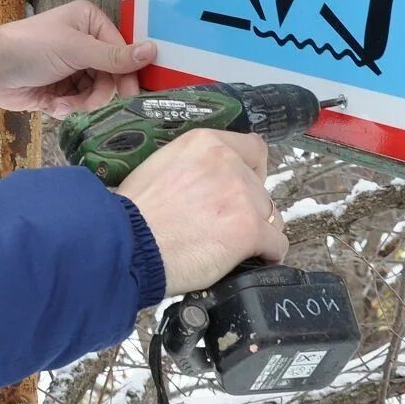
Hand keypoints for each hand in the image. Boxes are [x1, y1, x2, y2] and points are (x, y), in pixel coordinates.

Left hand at [0, 0, 156, 115]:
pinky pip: (80, 102)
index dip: (126, 74)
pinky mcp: (63, 87)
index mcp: (90, 22)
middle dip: (98, 93)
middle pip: (112, 75)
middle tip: (88, 104)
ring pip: (97, 92)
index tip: (129, 94)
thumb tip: (153, 50)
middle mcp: (86, 42)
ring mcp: (74, 66)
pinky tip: (52, 104)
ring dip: (81, 103)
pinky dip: (68, 107)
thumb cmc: (31, 48)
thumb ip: (113, 56)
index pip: (122, 50)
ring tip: (62, 104)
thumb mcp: (74, 50)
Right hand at [118, 130, 287, 295]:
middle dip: (247, 207)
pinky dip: (268, 254)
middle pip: (260, 187)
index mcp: (205, 142)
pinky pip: (277, 243)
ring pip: (271, 215)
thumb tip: (209, 184)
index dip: (251, 172)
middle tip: (223, 226)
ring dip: (257, 230)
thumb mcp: (159, 167)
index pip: (253, 149)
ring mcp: (242, 196)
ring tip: (233, 247)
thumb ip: (193, 167)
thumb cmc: (133, 214)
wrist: (127, 244)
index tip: (241, 188)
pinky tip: (253, 260)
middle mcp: (228, 163)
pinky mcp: (249, 229)